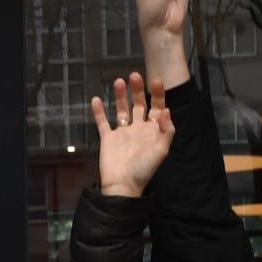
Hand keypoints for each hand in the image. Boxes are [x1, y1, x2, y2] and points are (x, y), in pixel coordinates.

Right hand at [90, 73, 174, 197]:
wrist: (122, 185)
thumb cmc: (144, 169)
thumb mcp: (161, 150)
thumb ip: (166, 130)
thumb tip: (166, 110)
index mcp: (152, 130)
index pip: (157, 107)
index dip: (157, 94)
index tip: (155, 81)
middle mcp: (138, 128)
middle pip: (139, 104)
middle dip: (138, 90)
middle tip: (135, 76)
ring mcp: (122, 133)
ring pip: (121, 109)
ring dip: (120, 96)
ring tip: (118, 82)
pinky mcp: (108, 139)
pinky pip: (102, 123)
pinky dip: (98, 112)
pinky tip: (96, 99)